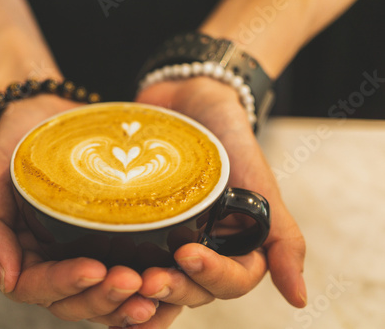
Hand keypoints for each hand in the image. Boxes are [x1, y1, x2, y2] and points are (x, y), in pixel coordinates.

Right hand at [0, 95, 157, 326]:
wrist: (51, 116)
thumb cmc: (18, 145)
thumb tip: (4, 279)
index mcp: (19, 256)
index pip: (36, 287)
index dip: (65, 285)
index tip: (96, 268)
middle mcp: (50, 263)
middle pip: (74, 302)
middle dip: (103, 298)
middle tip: (133, 280)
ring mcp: (80, 255)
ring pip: (101, 298)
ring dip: (126, 302)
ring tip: (154, 288)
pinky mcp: (108, 244)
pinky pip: (124, 277)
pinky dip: (143, 291)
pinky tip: (165, 285)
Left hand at [126, 77, 306, 327]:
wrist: (190, 97)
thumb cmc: (230, 137)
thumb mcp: (260, 185)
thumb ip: (281, 238)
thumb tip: (299, 300)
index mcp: (232, 246)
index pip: (228, 282)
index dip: (210, 277)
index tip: (186, 254)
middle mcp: (200, 248)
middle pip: (189, 289)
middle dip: (171, 288)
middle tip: (147, 280)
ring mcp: (166, 237)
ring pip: (157, 279)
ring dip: (141, 289)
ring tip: (124, 280)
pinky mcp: (136, 223)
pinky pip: (126, 253)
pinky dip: (114, 269)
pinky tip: (97, 271)